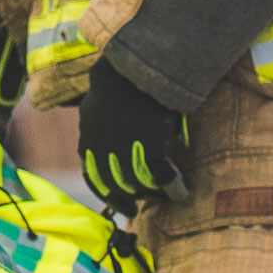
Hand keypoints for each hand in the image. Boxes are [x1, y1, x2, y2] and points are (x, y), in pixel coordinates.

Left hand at [77, 59, 189, 212]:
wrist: (136, 64)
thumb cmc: (122, 76)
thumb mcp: (101, 103)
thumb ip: (101, 123)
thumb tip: (110, 132)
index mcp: (89, 138)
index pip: (93, 177)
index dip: (107, 194)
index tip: (119, 204)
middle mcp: (103, 151)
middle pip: (116, 185)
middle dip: (129, 199)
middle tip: (139, 208)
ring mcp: (126, 152)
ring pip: (139, 185)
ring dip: (154, 195)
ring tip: (166, 197)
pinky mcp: (150, 149)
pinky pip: (162, 178)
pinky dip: (174, 189)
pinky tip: (183, 193)